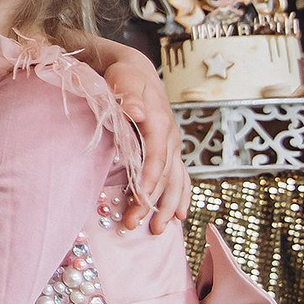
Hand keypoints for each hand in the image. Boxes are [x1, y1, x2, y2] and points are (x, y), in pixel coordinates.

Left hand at [98, 53, 188, 230]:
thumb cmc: (124, 77)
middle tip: (132, 224)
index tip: (139, 199)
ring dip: (166, 207)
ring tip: (156, 231)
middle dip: (151, 202)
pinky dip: (180, 198)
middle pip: (164, 175)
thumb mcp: (123, 80)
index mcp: (159, 122)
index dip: (149, 177)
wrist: (137, 72)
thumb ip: (128, 95)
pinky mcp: (170, 151)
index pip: (156, 155)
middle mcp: (171, 137)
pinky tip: (177, 218)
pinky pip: (180, 178)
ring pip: (174, 181)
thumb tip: (136, 110)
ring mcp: (173, 146)